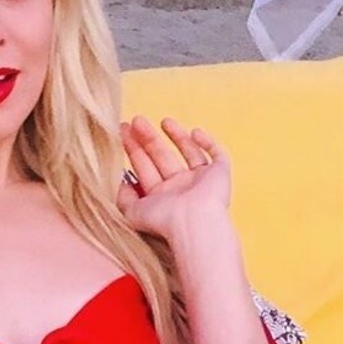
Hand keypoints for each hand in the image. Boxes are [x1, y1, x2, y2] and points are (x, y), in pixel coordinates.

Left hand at [117, 115, 230, 242]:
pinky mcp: (219, 175)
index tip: (123, 131)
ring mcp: (201, 181)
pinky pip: (217, 154)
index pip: (145, 168)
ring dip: (177, 136)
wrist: (193, 223)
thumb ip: (123, 198)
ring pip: (188, 153)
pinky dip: (208, 142)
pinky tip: (195, 132)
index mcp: (161, 197)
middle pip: (162, 157)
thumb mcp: (132, 212)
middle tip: (135, 120)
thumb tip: (123, 181)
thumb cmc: (163, 221)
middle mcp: (180, 188)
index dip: (133, 149)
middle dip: (148, 138)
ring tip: (164, 121)